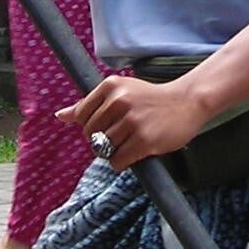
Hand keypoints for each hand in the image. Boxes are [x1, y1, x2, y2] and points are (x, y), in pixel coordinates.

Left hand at [58, 73, 210, 169]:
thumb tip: (61, 116)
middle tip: (122, 136)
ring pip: (103, 149)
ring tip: (131, 142)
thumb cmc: (150, 99)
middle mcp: (119, 101)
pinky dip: (122, 162)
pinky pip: (117, 161)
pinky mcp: (143, 140)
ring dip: (114, 152)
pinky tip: (135, 153)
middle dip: (102, 141)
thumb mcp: (120, 92)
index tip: (110, 124)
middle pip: (90, 135)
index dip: (92, 126)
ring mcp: (131, 121)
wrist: (187, 102)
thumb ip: (89, 104)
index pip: (81, 116)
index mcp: (110, 86)